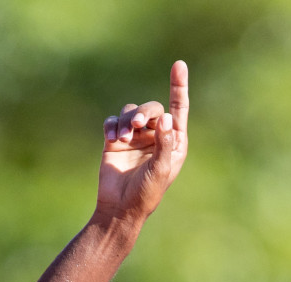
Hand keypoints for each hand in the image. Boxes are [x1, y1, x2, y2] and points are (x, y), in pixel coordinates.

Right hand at [96, 60, 189, 223]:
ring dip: (126, 120)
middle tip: (136, 125)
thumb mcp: (161, 169)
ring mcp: (135, 137)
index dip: (179, 86)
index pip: (178, 109)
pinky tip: (112, 139)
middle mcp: (156, 136)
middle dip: (143, 112)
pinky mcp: (115, 140)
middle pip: (151, 108)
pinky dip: (112, 125)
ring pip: (130, 112)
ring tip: (123, 138)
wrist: (120, 207)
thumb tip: (168, 117)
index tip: (178, 64)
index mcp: (174, 142)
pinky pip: (113, 121)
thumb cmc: (147, 193)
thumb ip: (165, 143)